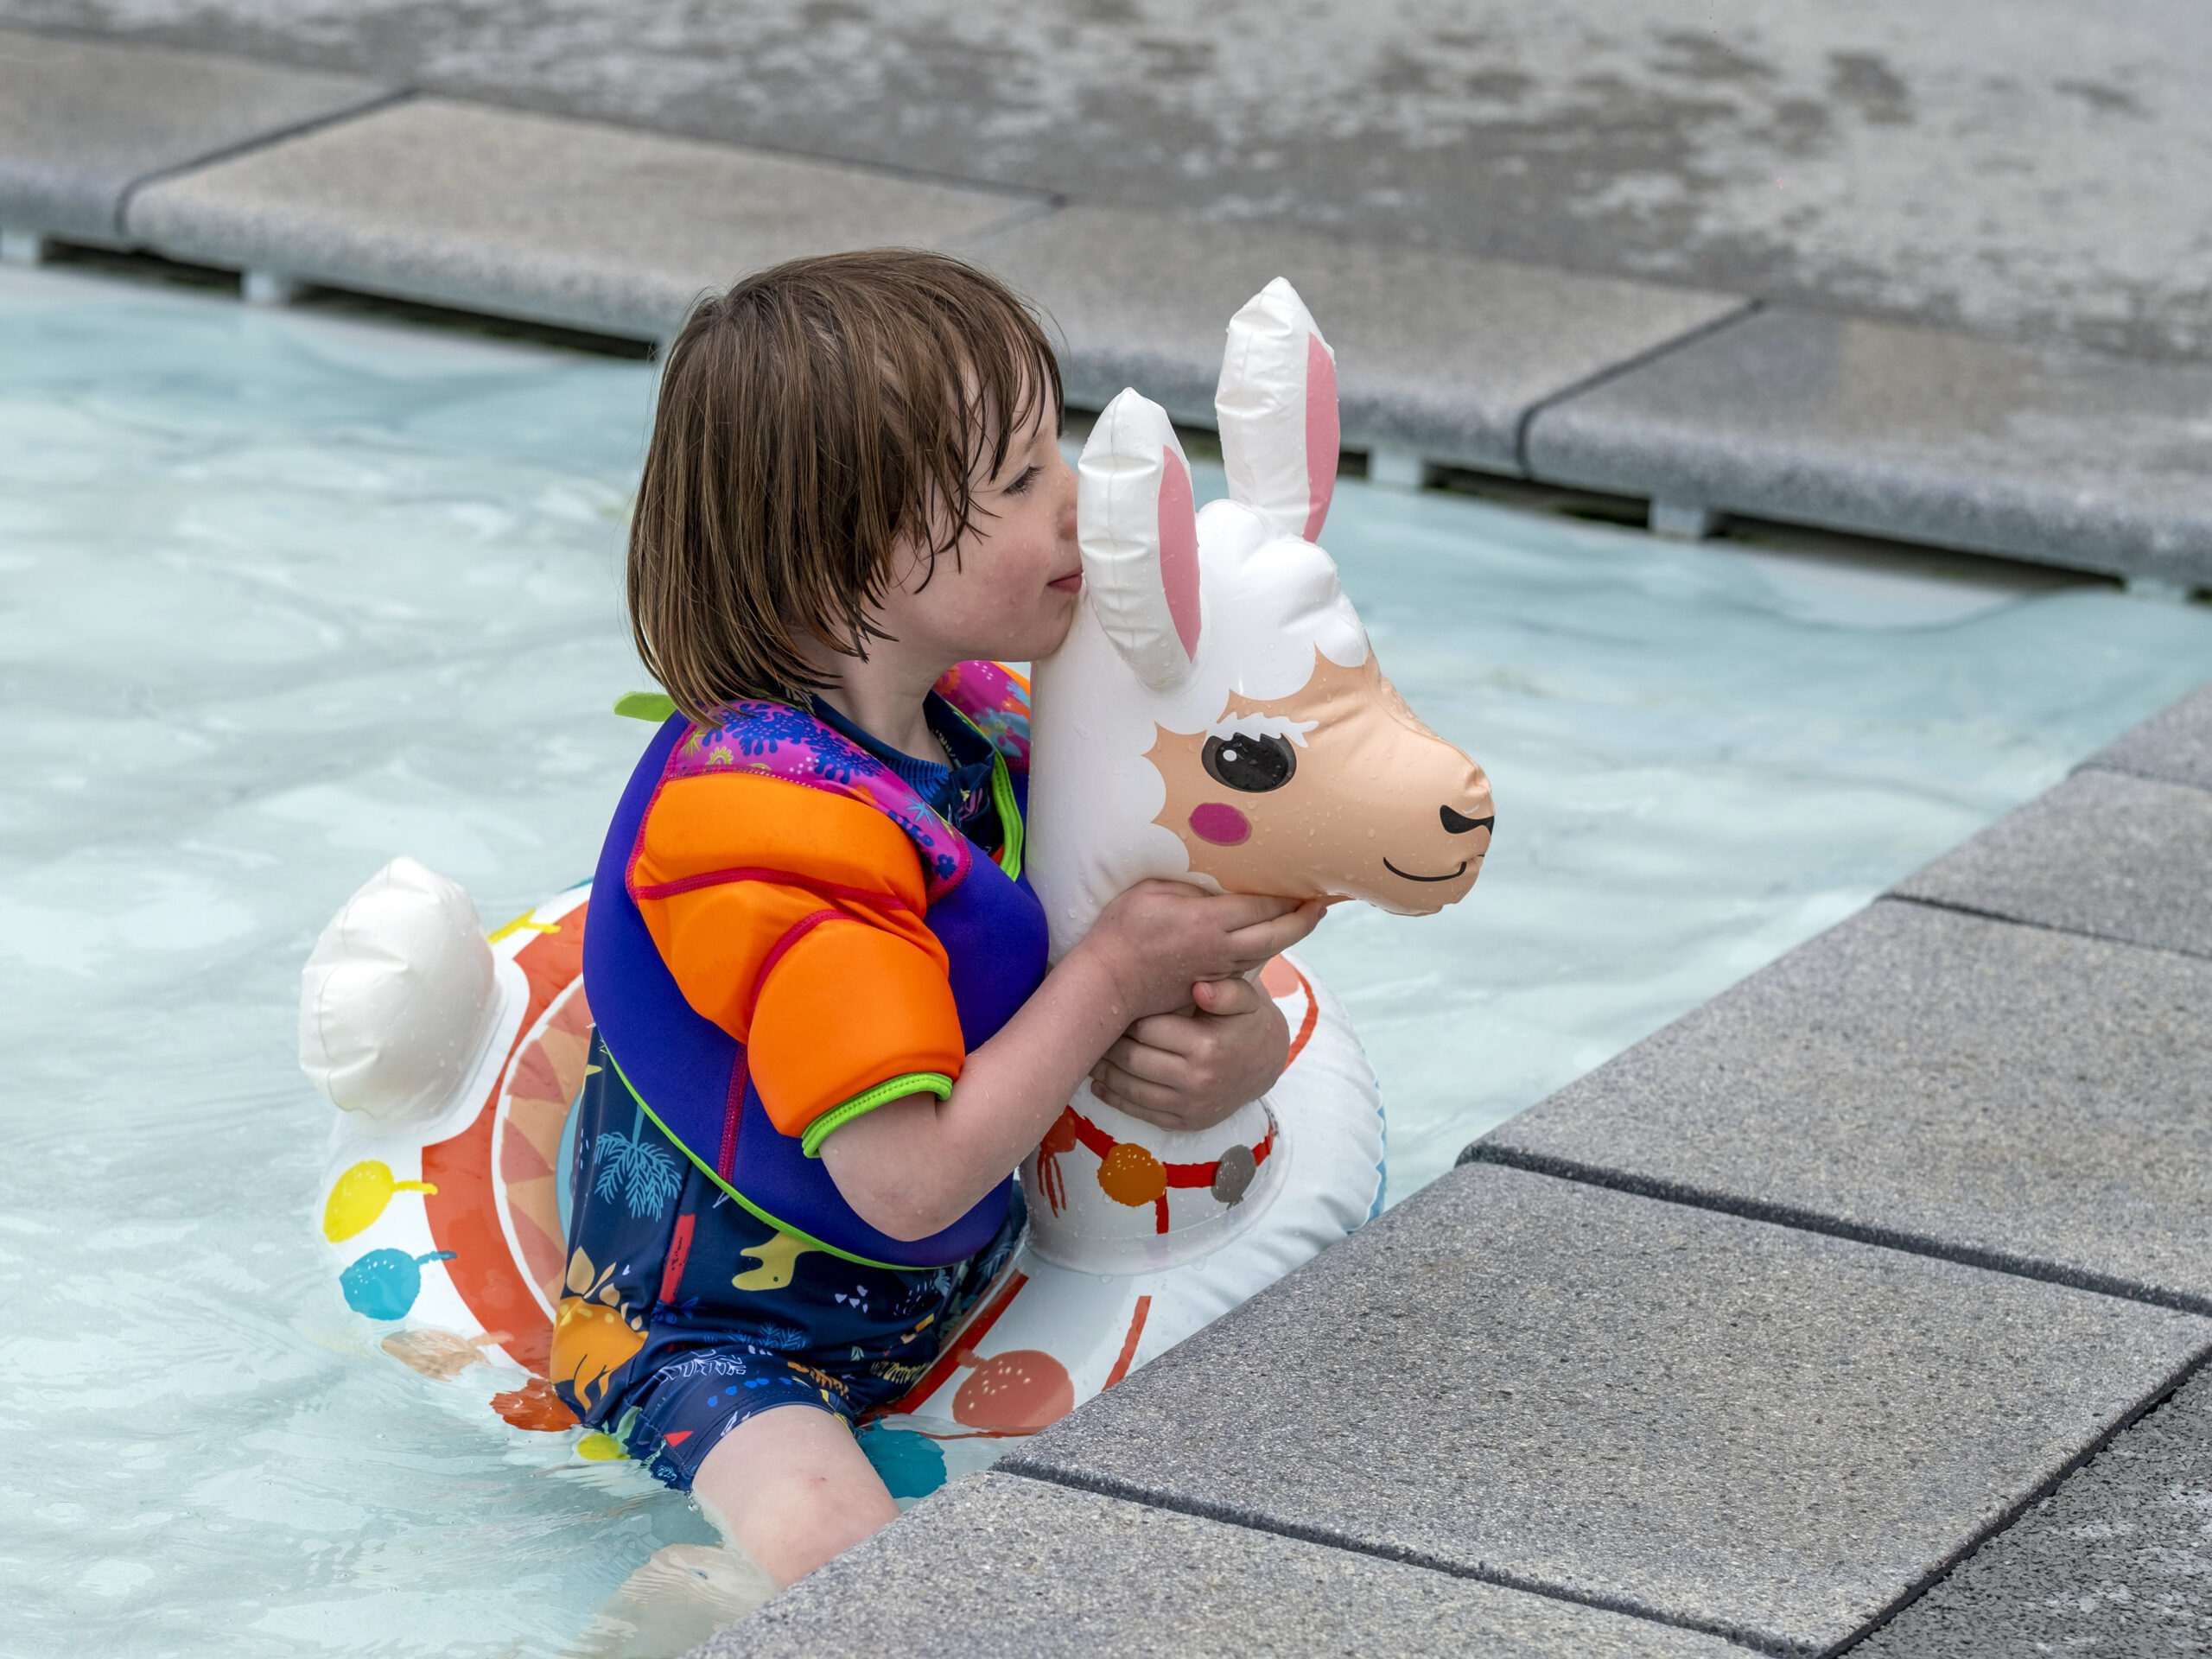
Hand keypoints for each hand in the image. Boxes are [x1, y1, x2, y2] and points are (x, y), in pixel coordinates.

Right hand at [1078, 880, 1324, 1021]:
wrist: (1108, 984)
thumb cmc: (1122, 932)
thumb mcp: (1153, 890)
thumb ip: (1189, 884)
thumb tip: (1217, 880)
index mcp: (1210, 921)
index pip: (1262, 904)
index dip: (1290, 894)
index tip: (1309, 883)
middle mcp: (1221, 948)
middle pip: (1277, 935)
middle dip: (1304, 919)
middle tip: (1322, 905)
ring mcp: (1217, 970)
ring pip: (1265, 953)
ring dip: (1288, 935)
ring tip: (1302, 918)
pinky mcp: (1208, 984)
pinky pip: (1246, 966)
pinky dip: (1264, 951)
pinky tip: (1266, 941)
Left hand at [1090, 975, 1290, 1133]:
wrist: (1266, 1065)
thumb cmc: (1248, 1023)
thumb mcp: (1247, 998)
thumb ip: (1226, 990)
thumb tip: (1200, 989)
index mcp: (1207, 1045)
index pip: (1146, 1029)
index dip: (1124, 1015)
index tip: (1109, 1004)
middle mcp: (1197, 1080)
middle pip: (1133, 1059)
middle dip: (1108, 1044)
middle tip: (1091, 1027)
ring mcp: (1190, 1105)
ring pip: (1131, 1088)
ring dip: (1104, 1072)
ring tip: (1088, 1053)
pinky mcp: (1185, 1122)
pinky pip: (1141, 1112)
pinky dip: (1114, 1098)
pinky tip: (1098, 1084)